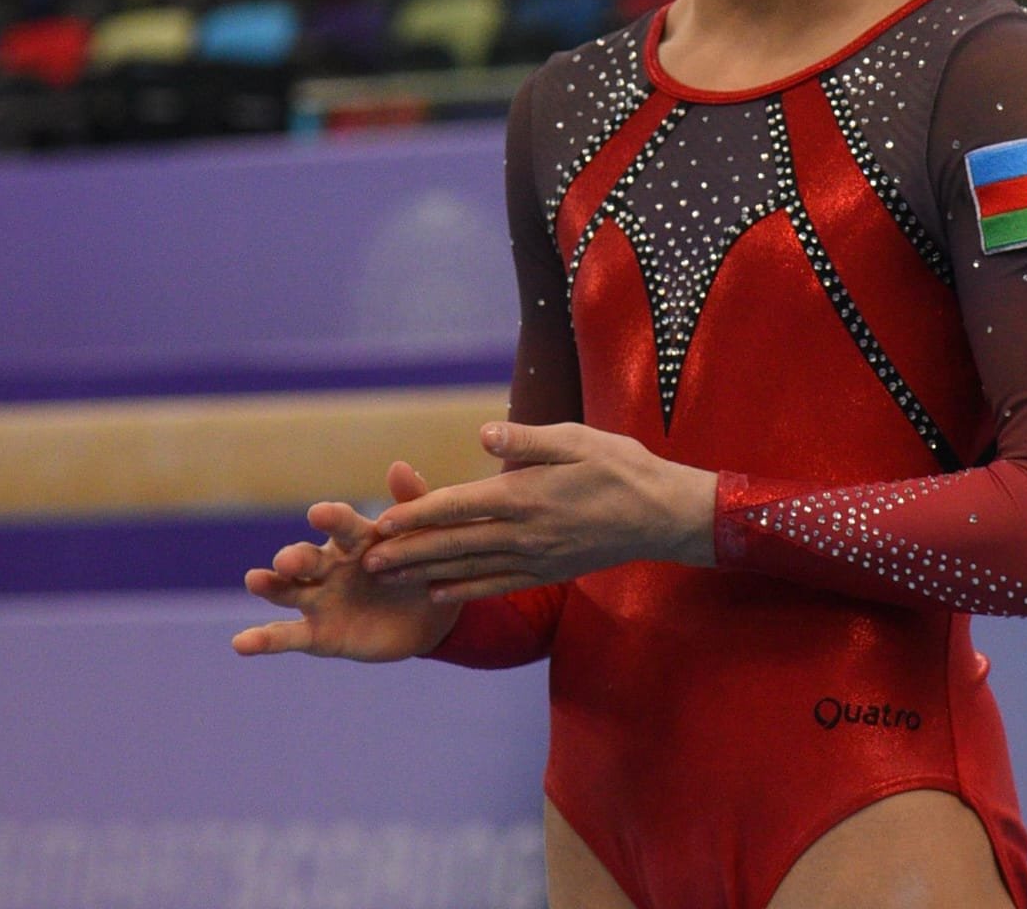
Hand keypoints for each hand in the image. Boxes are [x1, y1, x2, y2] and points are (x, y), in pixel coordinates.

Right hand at [232, 461, 458, 661]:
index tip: (318, 514)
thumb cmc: (425, 563)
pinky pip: (288, 636)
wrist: (433, 615)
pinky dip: (263, 640)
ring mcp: (320, 599)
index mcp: (356, 538)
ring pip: (288, 591)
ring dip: (270, 586)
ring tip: (254, 580)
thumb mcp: (425, 535)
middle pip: (307, 558)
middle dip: (295, 558)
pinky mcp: (319, 634)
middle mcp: (330, 565)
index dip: (330, 519)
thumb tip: (398, 465)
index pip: (341, 525)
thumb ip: (411, 503)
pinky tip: (241, 644)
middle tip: (286, 560)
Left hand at [363, 421, 717, 602]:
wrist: (662, 515)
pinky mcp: (547, 572)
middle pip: (453, 543)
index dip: (416, 515)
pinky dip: (464, 589)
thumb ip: (527, 441)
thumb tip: (484, 435)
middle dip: (406, 551)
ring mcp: (535, 558)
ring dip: (424, 571)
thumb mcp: (577, 439)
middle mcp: (524, 533)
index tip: (379, 522)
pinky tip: (437, 591)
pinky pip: (496, 584)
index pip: (458, 507)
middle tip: (364, 560)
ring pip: (468, 567)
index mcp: (526, 496)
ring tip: (387, 576)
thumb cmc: (621, 466)